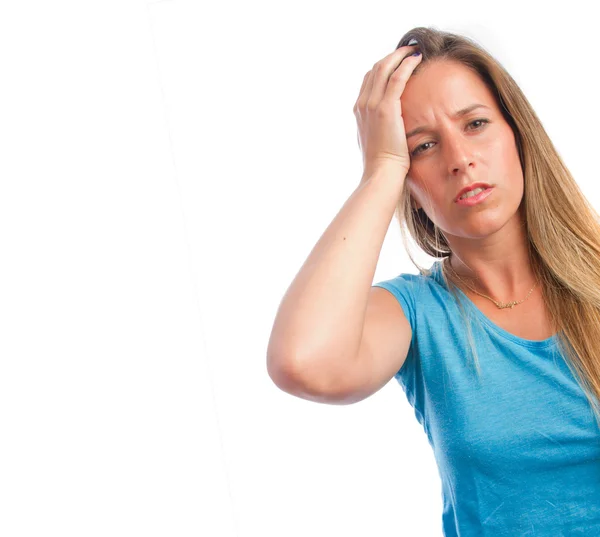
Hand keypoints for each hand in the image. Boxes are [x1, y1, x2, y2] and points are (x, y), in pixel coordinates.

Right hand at [353, 45, 422, 179]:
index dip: (383, 67)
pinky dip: (407, 64)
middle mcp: (362, 104)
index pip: (369, 79)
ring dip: (400, 55)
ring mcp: (372, 105)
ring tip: (414, 50)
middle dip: (392, 57)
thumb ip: (377, 127)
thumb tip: (386, 125)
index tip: (398, 62)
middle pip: (375, 69)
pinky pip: (397, 77)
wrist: (381, 173)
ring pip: (384, 68)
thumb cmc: (382, 164)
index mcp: (359, 111)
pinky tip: (418, 59)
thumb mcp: (375, 142)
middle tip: (408, 51)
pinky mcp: (386, 108)